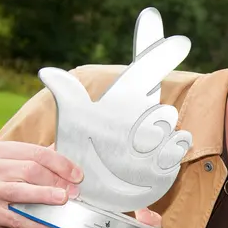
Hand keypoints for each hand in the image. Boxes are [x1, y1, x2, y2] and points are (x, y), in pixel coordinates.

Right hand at [0, 141, 82, 227]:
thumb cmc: (8, 183)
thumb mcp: (19, 165)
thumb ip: (42, 160)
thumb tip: (73, 161)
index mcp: (0, 151)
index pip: (37, 152)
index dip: (61, 164)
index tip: (78, 176)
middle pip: (30, 170)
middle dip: (56, 181)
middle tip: (74, 192)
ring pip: (21, 191)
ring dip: (46, 196)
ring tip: (65, 201)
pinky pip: (17, 219)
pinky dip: (37, 225)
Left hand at [38, 7, 192, 212]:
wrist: (90, 189)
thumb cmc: (82, 149)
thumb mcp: (73, 121)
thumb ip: (68, 94)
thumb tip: (47, 71)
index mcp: (129, 98)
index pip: (148, 68)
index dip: (161, 51)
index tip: (179, 38)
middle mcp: (149, 115)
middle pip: (161, 110)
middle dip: (145, 124)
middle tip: (122, 141)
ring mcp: (162, 139)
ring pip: (169, 131)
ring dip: (147, 146)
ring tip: (126, 159)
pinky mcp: (169, 165)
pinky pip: (174, 154)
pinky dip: (159, 163)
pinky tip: (140, 172)